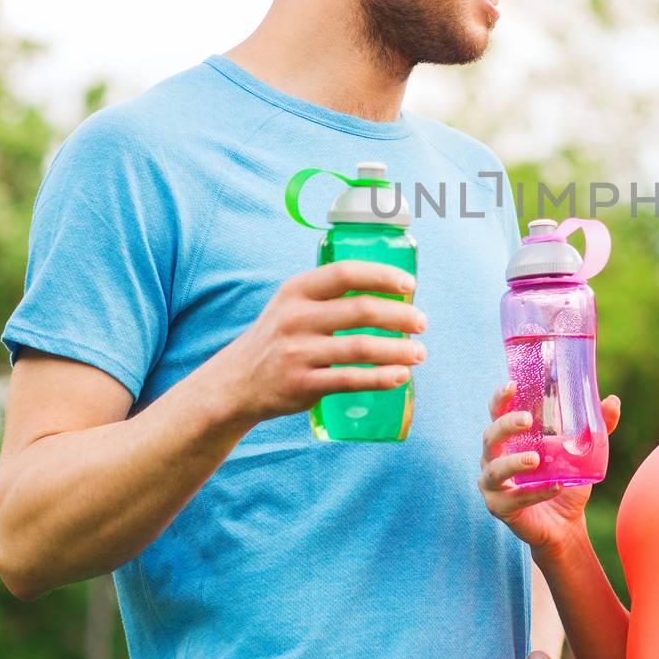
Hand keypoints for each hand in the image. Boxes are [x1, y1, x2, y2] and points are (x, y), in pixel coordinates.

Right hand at [207, 261, 426, 426]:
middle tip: (422, 323)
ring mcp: (297, 352)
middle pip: (360, 310)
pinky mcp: (302, 384)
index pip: (345, 273)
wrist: (237, 382)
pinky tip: (400, 376)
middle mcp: (296, 317)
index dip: (382, 276)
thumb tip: (391, 291)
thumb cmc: (281, 337)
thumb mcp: (292, 305)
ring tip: (420, 353)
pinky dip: (380, 378)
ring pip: (360, 348)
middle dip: (400, 316)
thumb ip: (330, 294)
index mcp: (297, 290)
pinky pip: (349, 380)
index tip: (410, 286)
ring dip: (398, 350)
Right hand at [479, 384, 621, 558]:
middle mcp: (494, 458)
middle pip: (490, 436)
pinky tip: (556, 487)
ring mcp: (493, 485)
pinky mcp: (500, 508)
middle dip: (506, 425)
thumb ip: (596, 428)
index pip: (497, 413)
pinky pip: (514, 499)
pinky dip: (535, 492)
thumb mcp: (582, 451)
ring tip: (535, 460)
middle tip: (527, 420)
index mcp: (510, 439)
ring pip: (494, 470)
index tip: (512, 385)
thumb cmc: (564, 479)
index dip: (500, 398)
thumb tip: (613, 400)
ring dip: (513, 462)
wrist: (565, 523)